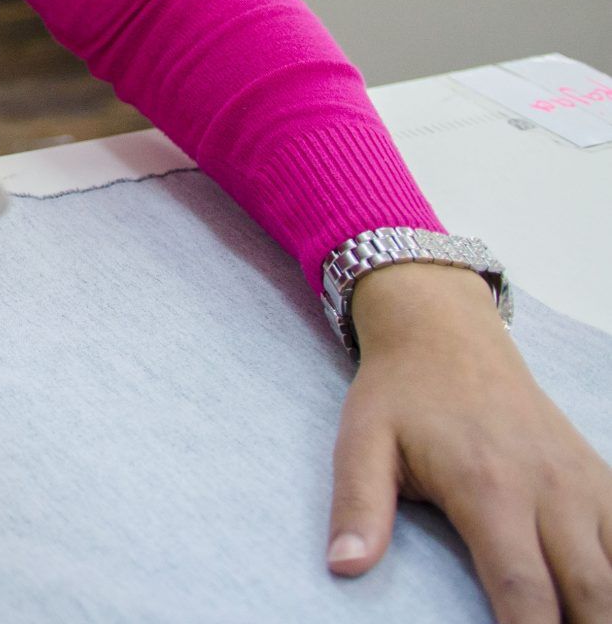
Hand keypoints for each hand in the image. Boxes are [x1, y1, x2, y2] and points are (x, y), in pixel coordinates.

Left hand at [330, 262, 611, 621]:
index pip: (522, 587)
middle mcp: (551, 490)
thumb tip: (344, 567)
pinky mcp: (602, 479)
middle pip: (590, 591)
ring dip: (609, 609)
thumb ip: (357, 506)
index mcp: (489, 488)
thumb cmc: (401, 394)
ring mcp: (586, 484)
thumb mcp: (361, 440)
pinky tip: (608, 599)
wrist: (447, 333)